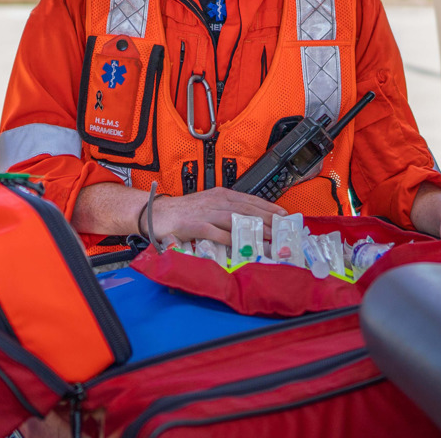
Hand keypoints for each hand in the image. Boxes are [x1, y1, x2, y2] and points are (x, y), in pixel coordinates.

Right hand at [149, 188, 285, 245]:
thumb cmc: (184, 212)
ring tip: (269, 237)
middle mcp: (215, 201)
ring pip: (235, 219)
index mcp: (220, 195)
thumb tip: (249, 223)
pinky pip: (215, 232)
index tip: (283, 214)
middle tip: (282, 228)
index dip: (267, 206)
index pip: (249, 199)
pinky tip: (240, 245)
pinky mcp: (195, 225)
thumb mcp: (209, 206)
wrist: (157, 213)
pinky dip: (229, 238)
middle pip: (246, 209)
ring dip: (253, 229)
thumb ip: (227, 212)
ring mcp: (205, 212)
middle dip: (266, 218)